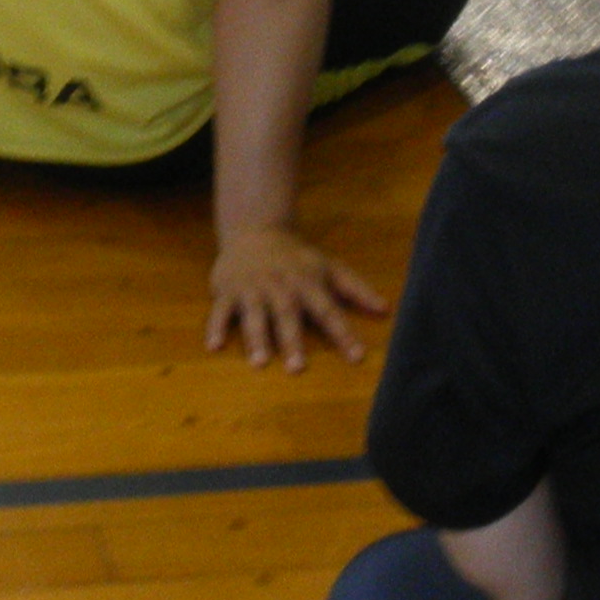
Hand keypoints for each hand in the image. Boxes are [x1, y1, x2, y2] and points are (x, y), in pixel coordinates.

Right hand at [206, 225, 388, 372]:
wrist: (255, 231)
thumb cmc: (297, 258)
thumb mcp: (329, 268)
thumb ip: (356, 290)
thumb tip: (385, 309)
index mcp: (308, 283)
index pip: (328, 310)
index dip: (343, 333)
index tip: (356, 356)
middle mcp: (280, 287)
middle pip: (287, 315)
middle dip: (291, 340)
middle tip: (297, 368)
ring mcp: (252, 289)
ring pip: (254, 316)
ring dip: (256, 338)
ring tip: (259, 363)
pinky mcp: (228, 290)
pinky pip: (220, 311)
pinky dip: (215, 328)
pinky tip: (214, 346)